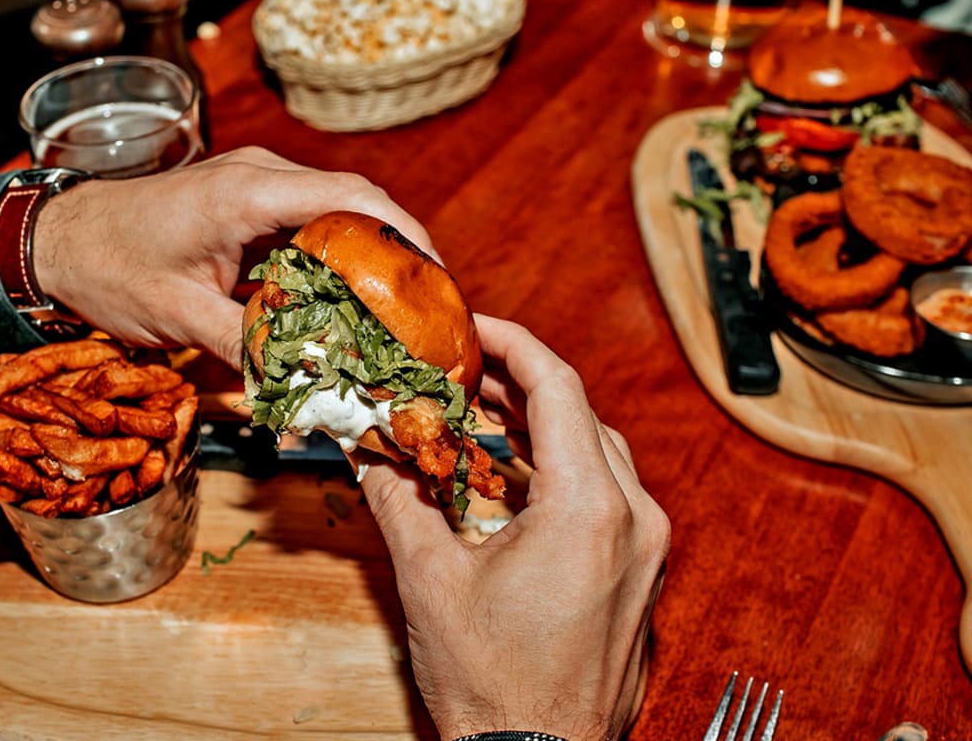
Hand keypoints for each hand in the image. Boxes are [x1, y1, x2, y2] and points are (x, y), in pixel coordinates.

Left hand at [32, 146, 434, 366]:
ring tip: (396, 311)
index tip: (438, 277)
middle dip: (396, 252)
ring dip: (365, 259)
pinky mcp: (244, 207)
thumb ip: (245, 347)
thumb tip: (305, 386)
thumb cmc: (107, 267)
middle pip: (354, 204)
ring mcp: (253, 188)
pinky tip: (343, 306)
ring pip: (332, 217)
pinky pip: (303, 229)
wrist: (54, 240)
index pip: (353, 198)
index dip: (406, 234)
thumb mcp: (177, 315)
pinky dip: (329, 263)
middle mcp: (260, 178)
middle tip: (426, 307)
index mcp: (248, 193)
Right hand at [358, 315, 670, 739]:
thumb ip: (397, 500)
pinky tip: (510, 472)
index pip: (557, 388)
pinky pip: (606, 494)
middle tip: (461, 370)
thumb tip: (368, 451)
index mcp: (589, 510)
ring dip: (538, 426)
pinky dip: (558, 469)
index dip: (511, 345)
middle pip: (579, 415)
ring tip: (479, 411)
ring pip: (596, 453)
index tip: (472, 327)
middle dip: (518, 384)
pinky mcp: (640, 574)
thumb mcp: (430, 581)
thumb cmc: (493, 687)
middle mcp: (634, 520)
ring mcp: (645, 549)